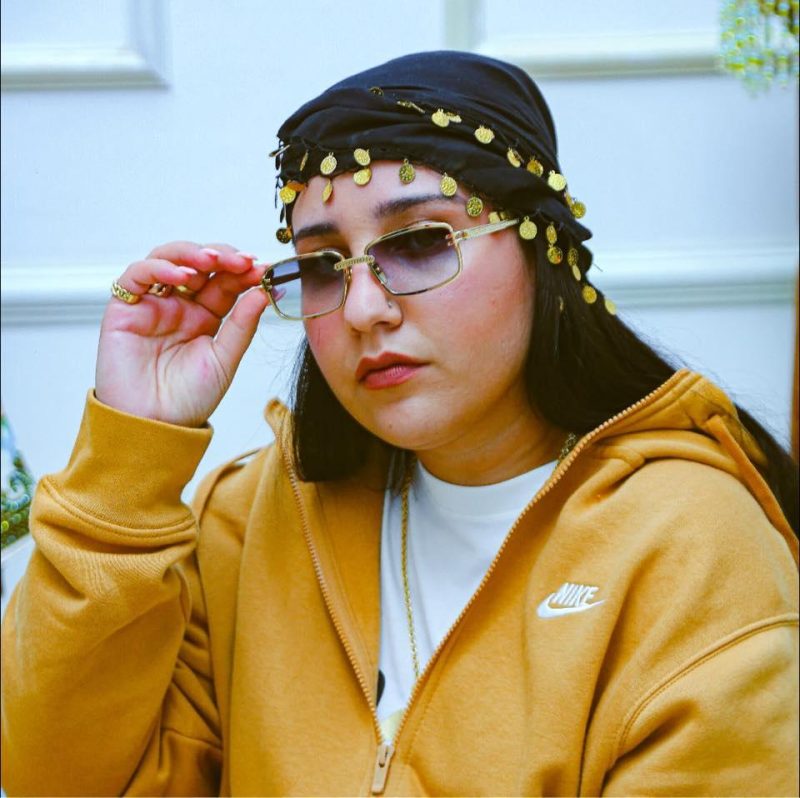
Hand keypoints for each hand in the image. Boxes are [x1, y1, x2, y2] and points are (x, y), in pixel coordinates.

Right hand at [96, 241, 270, 426]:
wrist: (155, 425)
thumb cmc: (188, 399)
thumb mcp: (224, 360)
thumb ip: (242, 325)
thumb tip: (263, 291)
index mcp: (206, 316)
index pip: (225, 281)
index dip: (243, 271)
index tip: (263, 268)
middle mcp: (179, 304)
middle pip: (200, 263)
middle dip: (223, 256)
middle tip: (243, 261)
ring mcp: (152, 303)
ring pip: (168, 259)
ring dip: (192, 253)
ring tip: (214, 260)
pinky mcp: (124, 308)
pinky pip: (137, 276)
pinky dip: (158, 268)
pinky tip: (181, 274)